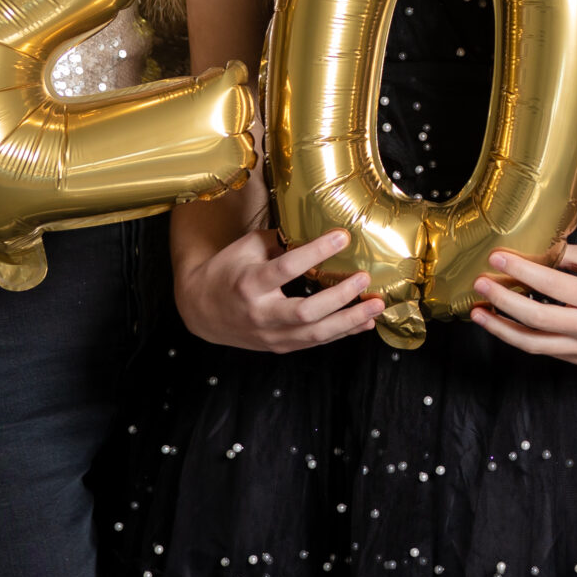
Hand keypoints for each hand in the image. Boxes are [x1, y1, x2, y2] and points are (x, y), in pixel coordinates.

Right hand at [174, 227, 383, 352]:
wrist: (199, 310)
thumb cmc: (226, 271)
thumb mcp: (246, 248)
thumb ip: (280, 241)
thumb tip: (317, 229)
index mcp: (250, 283)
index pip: (287, 268)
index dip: (316, 251)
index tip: (343, 236)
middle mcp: (260, 313)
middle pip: (305, 312)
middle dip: (340, 297)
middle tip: (365, 278)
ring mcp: (270, 335)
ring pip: (314, 334)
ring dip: (350, 321)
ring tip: (377, 306)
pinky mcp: (278, 347)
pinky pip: (315, 343)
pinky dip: (342, 333)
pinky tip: (364, 323)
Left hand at [469, 244, 576, 362]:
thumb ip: (568, 256)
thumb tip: (532, 249)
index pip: (552, 284)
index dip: (521, 270)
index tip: (496, 257)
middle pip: (537, 318)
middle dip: (503, 301)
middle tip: (479, 284)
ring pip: (534, 344)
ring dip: (501, 329)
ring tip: (478, 313)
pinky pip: (544, 349)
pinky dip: (521, 336)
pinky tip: (503, 322)